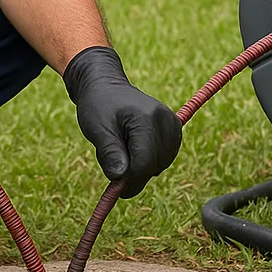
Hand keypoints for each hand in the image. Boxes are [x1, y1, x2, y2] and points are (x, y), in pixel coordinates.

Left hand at [63, 46, 181, 197]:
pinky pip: (164, 159)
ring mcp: (172, 124)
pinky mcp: (174, 130)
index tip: (114, 184)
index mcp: (146, 118)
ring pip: (160, 165)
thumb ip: (109, 152)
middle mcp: (165, 120)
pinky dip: (148, 160)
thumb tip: (121, 177)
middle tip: (113, 158)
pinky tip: (134, 147)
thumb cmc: (99, 105)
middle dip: (132, 172)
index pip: (144, 163)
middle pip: (153, 166)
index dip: (128, 179)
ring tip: (122, 146)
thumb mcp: (97, 128)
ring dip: (139, 166)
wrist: (107, 87)